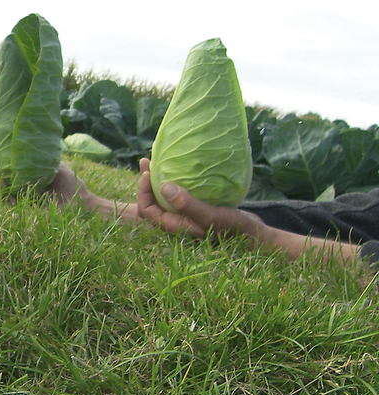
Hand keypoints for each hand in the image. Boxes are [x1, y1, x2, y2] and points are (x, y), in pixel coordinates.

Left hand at [134, 158, 267, 241]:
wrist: (253, 233)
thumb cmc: (231, 227)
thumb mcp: (208, 214)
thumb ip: (186, 203)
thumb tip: (163, 186)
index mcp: (173, 225)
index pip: (147, 209)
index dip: (142, 191)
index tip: (147, 173)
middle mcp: (176, 221)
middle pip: (152, 201)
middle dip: (147, 182)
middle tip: (146, 160)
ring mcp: (186, 215)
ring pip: (164, 197)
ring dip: (159, 180)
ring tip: (158, 161)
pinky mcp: (196, 208)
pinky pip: (178, 194)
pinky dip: (175, 181)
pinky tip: (182, 169)